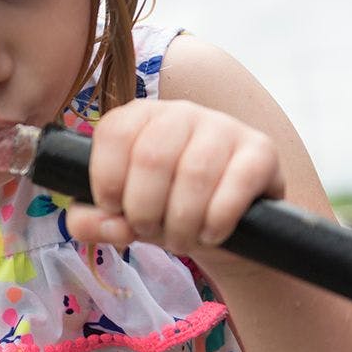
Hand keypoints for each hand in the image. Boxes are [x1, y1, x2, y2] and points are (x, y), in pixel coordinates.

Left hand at [65, 99, 284, 254]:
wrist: (224, 226)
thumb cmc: (162, 210)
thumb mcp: (120, 217)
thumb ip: (91, 221)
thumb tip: (92, 223)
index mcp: (139, 117)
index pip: (114, 133)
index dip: (107, 180)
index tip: (114, 210)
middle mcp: (181, 112)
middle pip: (152, 156)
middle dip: (144, 209)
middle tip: (149, 231)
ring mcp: (224, 127)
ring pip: (195, 172)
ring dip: (182, 221)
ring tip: (180, 239)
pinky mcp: (261, 150)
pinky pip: (238, 182)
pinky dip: (218, 218)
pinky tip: (212, 234)